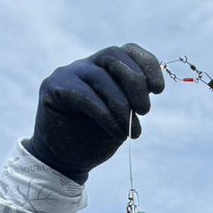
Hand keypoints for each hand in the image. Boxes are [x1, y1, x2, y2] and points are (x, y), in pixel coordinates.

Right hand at [25, 44, 164, 183]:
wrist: (65, 161)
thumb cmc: (95, 139)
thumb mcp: (122, 118)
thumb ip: (132, 100)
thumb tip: (152, 87)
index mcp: (105, 68)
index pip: (128, 51)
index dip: (147, 64)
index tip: (159, 90)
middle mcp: (86, 65)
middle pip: (114, 56)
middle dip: (135, 83)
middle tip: (144, 111)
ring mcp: (68, 74)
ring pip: (100, 78)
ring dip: (122, 105)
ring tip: (132, 131)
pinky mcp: (53, 88)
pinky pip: (85, 96)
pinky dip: (106, 116)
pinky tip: (117, 133)